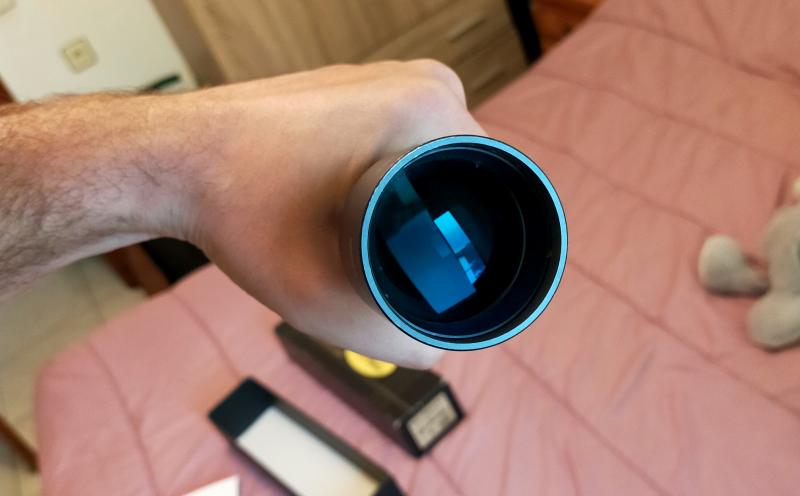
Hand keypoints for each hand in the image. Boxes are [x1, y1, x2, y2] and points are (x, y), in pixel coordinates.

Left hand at [166, 61, 485, 367]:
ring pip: (436, 154)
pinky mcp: (358, 86)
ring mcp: (385, 76)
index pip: (497, 184)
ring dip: (418, 197)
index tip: (440, 268)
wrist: (171, 159)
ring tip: (368, 229)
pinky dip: (393, 172)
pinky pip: (404, 135)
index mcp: (428, 110)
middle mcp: (417, 80)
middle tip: (394, 256)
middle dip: (443, 220)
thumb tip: (434, 353)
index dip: (474, 238)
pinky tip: (357, 200)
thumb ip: (389, 338)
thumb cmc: (238, 207)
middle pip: (467, 171)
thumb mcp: (319, 293)